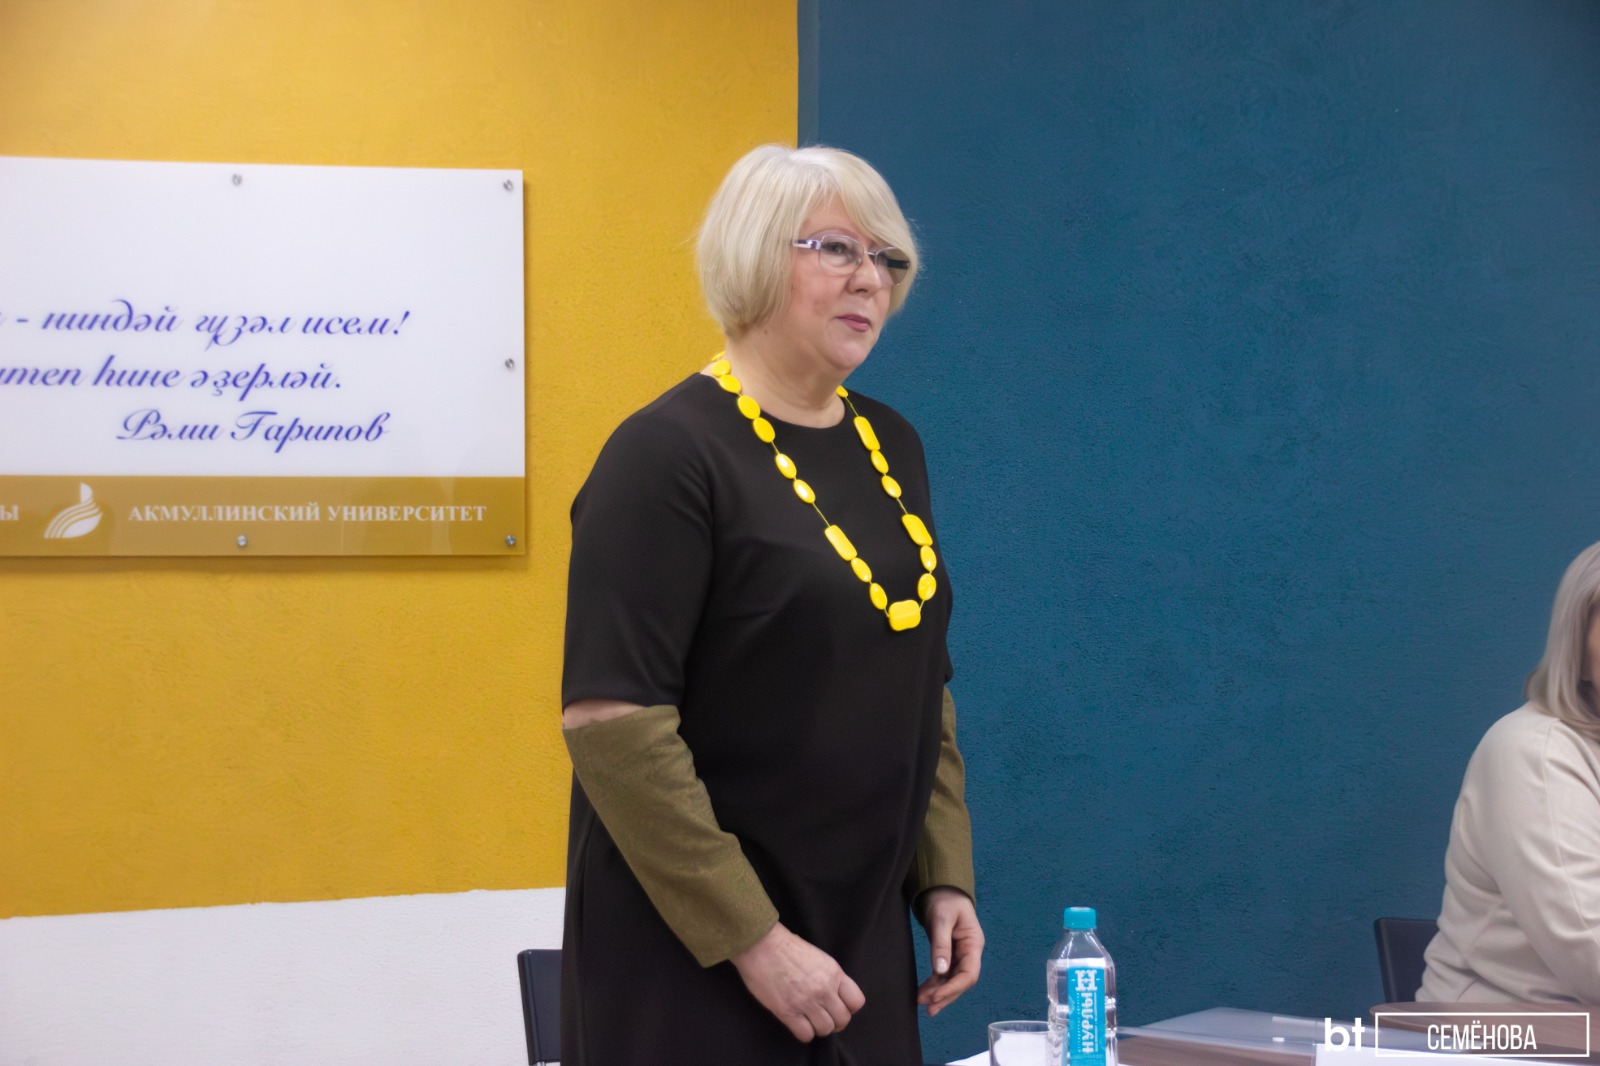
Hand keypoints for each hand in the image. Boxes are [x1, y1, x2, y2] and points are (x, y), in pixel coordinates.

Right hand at [731, 922, 866, 1042]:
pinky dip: (803, 1032)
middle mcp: (824, 990)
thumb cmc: (786, 946)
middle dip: (834, 1021)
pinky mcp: (788, 1012)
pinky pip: (806, 1035)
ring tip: (808, 1019)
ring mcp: (807, 1002)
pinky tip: (797, 1023)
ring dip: (818, 1027)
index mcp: (834, 973)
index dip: (849, 1008)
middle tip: (822, 1016)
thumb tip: (834, 993)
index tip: (838, 1007)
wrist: (761, 945)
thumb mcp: (818, 957)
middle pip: (843, 1020)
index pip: (856, 1002)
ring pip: (825, 1029)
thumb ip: (829, 976)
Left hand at [916, 887, 983, 1016]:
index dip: (953, 988)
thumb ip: (941, 944)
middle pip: (961, 981)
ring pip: (952, 980)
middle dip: (945, 995)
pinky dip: (935, 984)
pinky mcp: (949, 954)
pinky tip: (924, 992)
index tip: (936, 996)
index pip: (969, 974)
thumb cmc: (944, 900)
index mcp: (973, 944)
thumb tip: (940, 970)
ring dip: (938, 993)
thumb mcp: (942, 919)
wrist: (941, 889)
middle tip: (928, 1008)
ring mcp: (960, 954)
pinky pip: (944, 974)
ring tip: (922, 1003)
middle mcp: (969, 952)